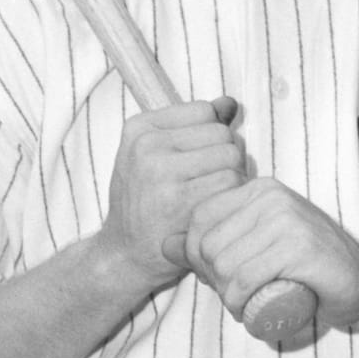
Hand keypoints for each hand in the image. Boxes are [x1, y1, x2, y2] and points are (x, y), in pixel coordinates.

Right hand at [97, 96, 246, 292]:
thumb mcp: (156, 156)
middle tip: (207, 183)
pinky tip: (213, 211)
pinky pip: (232, 185)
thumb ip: (194, 127)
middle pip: (223, 134)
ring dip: (233, 179)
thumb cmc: (146, 203)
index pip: (205, 111)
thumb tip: (229, 103)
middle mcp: (147, 145)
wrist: (125, 254)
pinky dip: (232, 199)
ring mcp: (161, 172)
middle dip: (226, 158)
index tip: (197, 160)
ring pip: (232, 158)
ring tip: (211, 197)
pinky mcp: (180, 200)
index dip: (212, 136)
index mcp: (139, 128)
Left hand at [183, 178, 358, 333]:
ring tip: (245, 304)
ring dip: (226, 296)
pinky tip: (249, 310)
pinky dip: (239, 302)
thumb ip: (212, 240)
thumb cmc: (305, 267)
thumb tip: (164, 245)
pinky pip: (247, 278)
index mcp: (257, 188)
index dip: (195, 256)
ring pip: (225, 264)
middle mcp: (271, 196)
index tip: (216, 278)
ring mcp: (288, 220)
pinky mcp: (300, 248)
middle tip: (233, 296)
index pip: (199, 220)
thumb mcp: (254, 244)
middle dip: (211, 279)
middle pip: (209, 245)